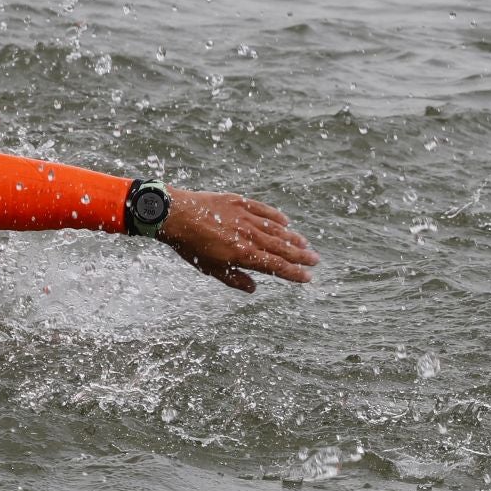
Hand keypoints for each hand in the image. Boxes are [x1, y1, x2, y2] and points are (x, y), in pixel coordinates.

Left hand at [157, 188, 319, 292]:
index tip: (308, 277)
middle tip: (315, 260)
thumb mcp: (209, 268)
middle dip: (301, 256)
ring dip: (292, 238)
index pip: (276, 266)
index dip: (294, 273)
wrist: (174, 215)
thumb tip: (254, 288)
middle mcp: (249, 236)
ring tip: (305, 244)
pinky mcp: (239, 202)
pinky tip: (285, 222)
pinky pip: (263, 210)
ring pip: (276, 229)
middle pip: (282, 248)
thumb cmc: (190, 245)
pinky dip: (276, 217)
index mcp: (243, 254)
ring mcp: (246, 217)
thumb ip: (234, 278)